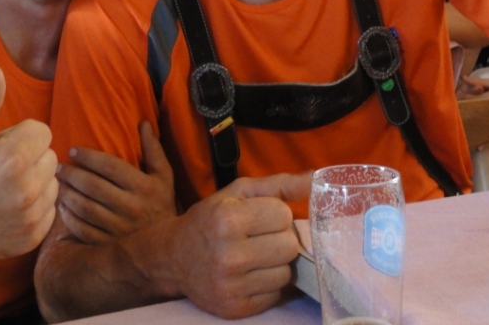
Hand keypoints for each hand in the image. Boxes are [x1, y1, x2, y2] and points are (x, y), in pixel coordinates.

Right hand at [0, 64, 57, 259]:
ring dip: (34, 181)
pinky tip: (7, 207)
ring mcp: (29, 218)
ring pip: (52, 183)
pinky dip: (35, 206)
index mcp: (12, 159)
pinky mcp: (31, 238)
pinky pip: (50, 209)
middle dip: (28, 157)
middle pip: (50, 157)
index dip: (19, 135)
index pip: (42, 131)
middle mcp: (26, 190)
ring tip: (2, 187)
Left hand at [56, 120, 175, 243]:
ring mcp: (119, 229)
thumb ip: (153, 149)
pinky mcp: (109, 245)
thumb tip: (144, 123)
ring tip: (58, 184)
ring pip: (85, 208)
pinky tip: (62, 207)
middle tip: (59, 167)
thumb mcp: (163, 175)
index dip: (88, 157)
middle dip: (72, 174)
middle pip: (93, 186)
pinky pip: (82, 230)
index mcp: (144, 187)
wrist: (167, 245)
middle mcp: (132, 208)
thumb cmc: (161, 203)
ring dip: (67, 194)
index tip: (73, 151)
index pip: (110, 167)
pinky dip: (68, 218)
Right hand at [174, 173, 309, 319]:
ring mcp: (232, 286)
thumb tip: (315, 180)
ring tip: (255, 256)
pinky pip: (275, 295)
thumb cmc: (210, 219)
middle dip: (279, 239)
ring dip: (275, 264)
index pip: (284, 215)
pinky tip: (249, 275)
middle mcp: (229, 254)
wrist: (173, 258)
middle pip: (290, 246)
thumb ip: (278, 185)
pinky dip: (267, 284)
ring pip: (286, 273)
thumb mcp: (237, 193)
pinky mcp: (235, 309)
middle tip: (260, 237)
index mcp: (227, 219)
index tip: (259, 217)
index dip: (275, 214)